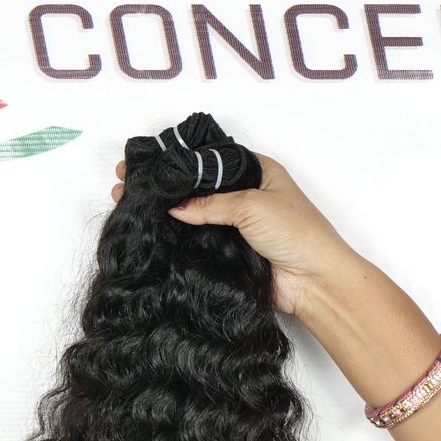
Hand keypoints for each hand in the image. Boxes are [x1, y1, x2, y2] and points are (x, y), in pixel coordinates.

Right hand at [112, 152, 355, 315]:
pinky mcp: (227, 252)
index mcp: (256, 171)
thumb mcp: (252, 205)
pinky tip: (149, 230)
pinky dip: (174, 236)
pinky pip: (195, 240)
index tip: (145, 161)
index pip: (210, 157)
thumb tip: (173, 206)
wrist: (315, 283)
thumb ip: (210, 203)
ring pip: (192, 213)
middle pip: (196, 184)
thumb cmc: (297, 234)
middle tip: (125, 182)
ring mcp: (234, 224)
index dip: (177, 158)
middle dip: (163, 183)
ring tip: (128, 203)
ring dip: (164, 210)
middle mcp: (244, 194)